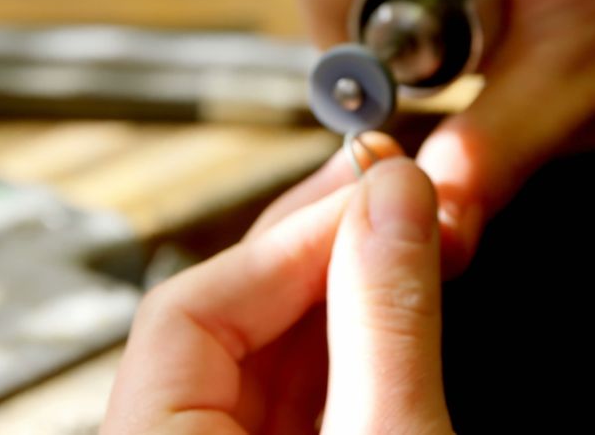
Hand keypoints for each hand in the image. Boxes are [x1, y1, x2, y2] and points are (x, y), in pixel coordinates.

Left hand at [102, 137, 453, 434]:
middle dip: (320, 252)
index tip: (372, 193)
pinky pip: (303, 403)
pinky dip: (354, 351)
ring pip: (270, 363)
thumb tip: (392, 200)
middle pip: (228, 328)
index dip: (289, 239)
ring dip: (345, 296)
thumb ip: (385, 322)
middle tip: (387, 190)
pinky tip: (396, 306)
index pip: (189, 310)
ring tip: (405, 239)